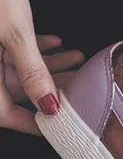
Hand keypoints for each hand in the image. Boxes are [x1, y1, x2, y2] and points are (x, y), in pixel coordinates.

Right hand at [0, 0, 83, 134]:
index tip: (59, 125)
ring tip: (77, 57)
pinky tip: (56, 40)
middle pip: (13, 89)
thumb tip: (48, 106)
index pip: (3, 113)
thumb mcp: (16, 33)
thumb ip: (32, 71)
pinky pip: (10, 49)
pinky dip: (33, 48)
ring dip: (47, 64)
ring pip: (15, 67)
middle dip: (49, 86)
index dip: (31, 122)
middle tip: (79, 84)